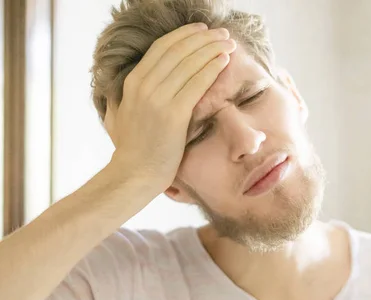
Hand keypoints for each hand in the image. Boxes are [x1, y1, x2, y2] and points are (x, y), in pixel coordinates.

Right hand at [105, 23, 235, 189]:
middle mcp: (143, 85)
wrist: (135, 174)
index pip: (161, 48)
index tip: (202, 30)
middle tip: (222, 33)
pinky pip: (196, 83)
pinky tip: (224, 60)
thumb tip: (117, 90)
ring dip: (212, 48)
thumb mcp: (117, 116)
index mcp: (133, 82)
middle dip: (203, 38)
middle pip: (178, 50)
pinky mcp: (173, 114)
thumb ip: (119, 98)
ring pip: (189, 63)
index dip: (184, 35)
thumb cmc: (132, 149)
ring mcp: (157, 98)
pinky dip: (211, 68)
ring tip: (228, 43)